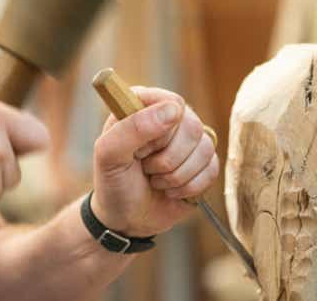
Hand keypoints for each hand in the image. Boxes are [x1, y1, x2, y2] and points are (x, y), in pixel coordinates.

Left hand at [92, 87, 218, 236]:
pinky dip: (188, 187)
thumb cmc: (113, 182)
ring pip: (205, 148)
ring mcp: (188, 141)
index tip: (139, 150)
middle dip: (167, 159)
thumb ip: (132, 128)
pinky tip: (170, 190)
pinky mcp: (203, 164)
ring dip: (176, 175)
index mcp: (143, 106)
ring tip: (155, 180)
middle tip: (146, 168)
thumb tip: (174, 110)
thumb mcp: (109, 155)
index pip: (171, 103)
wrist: (126, 218)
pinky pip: (212, 169)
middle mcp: (169, 118)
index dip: (159, 131)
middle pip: (192, 126)